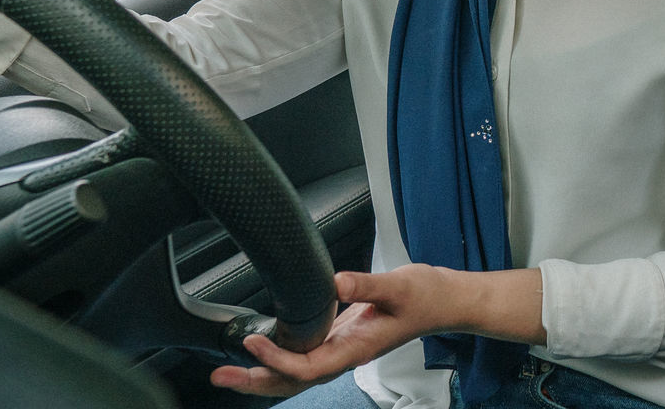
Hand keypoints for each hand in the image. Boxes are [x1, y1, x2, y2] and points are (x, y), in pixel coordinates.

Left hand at [210, 266, 451, 397]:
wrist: (444, 301)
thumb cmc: (426, 296)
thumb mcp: (398, 286)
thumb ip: (365, 285)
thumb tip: (336, 284)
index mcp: (356, 348)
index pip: (308, 365)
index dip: (278, 359)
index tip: (253, 341)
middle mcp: (344, 354)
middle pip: (292, 381)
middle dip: (255, 381)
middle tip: (220, 377)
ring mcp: (341, 348)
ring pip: (294, 373)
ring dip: (261, 373)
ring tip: (228, 372)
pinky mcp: (340, 337)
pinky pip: (303, 357)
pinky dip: (278, 358)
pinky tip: (261, 349)